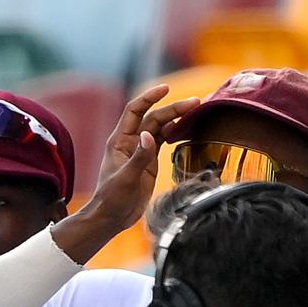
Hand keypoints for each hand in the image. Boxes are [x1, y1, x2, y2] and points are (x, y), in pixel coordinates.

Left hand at [87, 85, 200, 231]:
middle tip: (195, 102)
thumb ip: (139, 157)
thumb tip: (149, 135)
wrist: (111, 217)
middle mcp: (130, 142)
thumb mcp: (126, 179)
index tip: (165, 89)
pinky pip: (163, 141)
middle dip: (172, 108)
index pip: (134, 110)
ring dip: (176, 118)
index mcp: (119, 141)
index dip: (149, 97)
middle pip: (152, 117)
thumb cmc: (112, 199)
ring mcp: (140, 151)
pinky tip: (187, 128)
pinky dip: (175, 133)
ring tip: (196, 110)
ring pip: (160, 128)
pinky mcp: (149, 162)